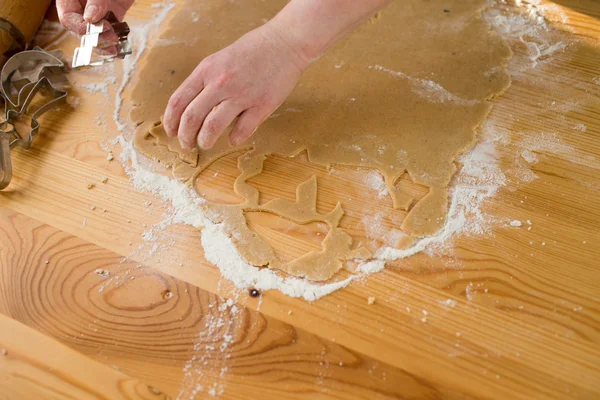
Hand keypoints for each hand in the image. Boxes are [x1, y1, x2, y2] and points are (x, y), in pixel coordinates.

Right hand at [56, 0, 133, 53]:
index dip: (80, 27)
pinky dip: (116, 39)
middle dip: (95, 38)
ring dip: (105, 44)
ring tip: (114, 49)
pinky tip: (121, 48)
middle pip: (81, 30)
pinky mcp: (113, 14)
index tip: (94, 30)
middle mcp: (81, 6)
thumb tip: (90, 18)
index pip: (68, 18)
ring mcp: (98, 11)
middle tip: (110, 40)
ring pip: (96, 34)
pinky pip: (112, 30)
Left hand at [163, 23, 309, 149]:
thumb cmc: (253, 50)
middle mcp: (220, 83)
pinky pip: (242, 130)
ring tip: (206, 144)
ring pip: (212, 127)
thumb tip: (193, 107)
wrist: (284, 43)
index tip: (171, 132)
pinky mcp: (262, 105)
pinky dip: (234, 139)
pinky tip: (233, 139)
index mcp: (207, 70)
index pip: (178, 101)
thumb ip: (206, 81)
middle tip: (187, 144)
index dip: (171, 121)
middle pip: (191, 118)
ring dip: (205, 141)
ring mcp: (241, 95)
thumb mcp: (220, 59)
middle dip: (185, 137)